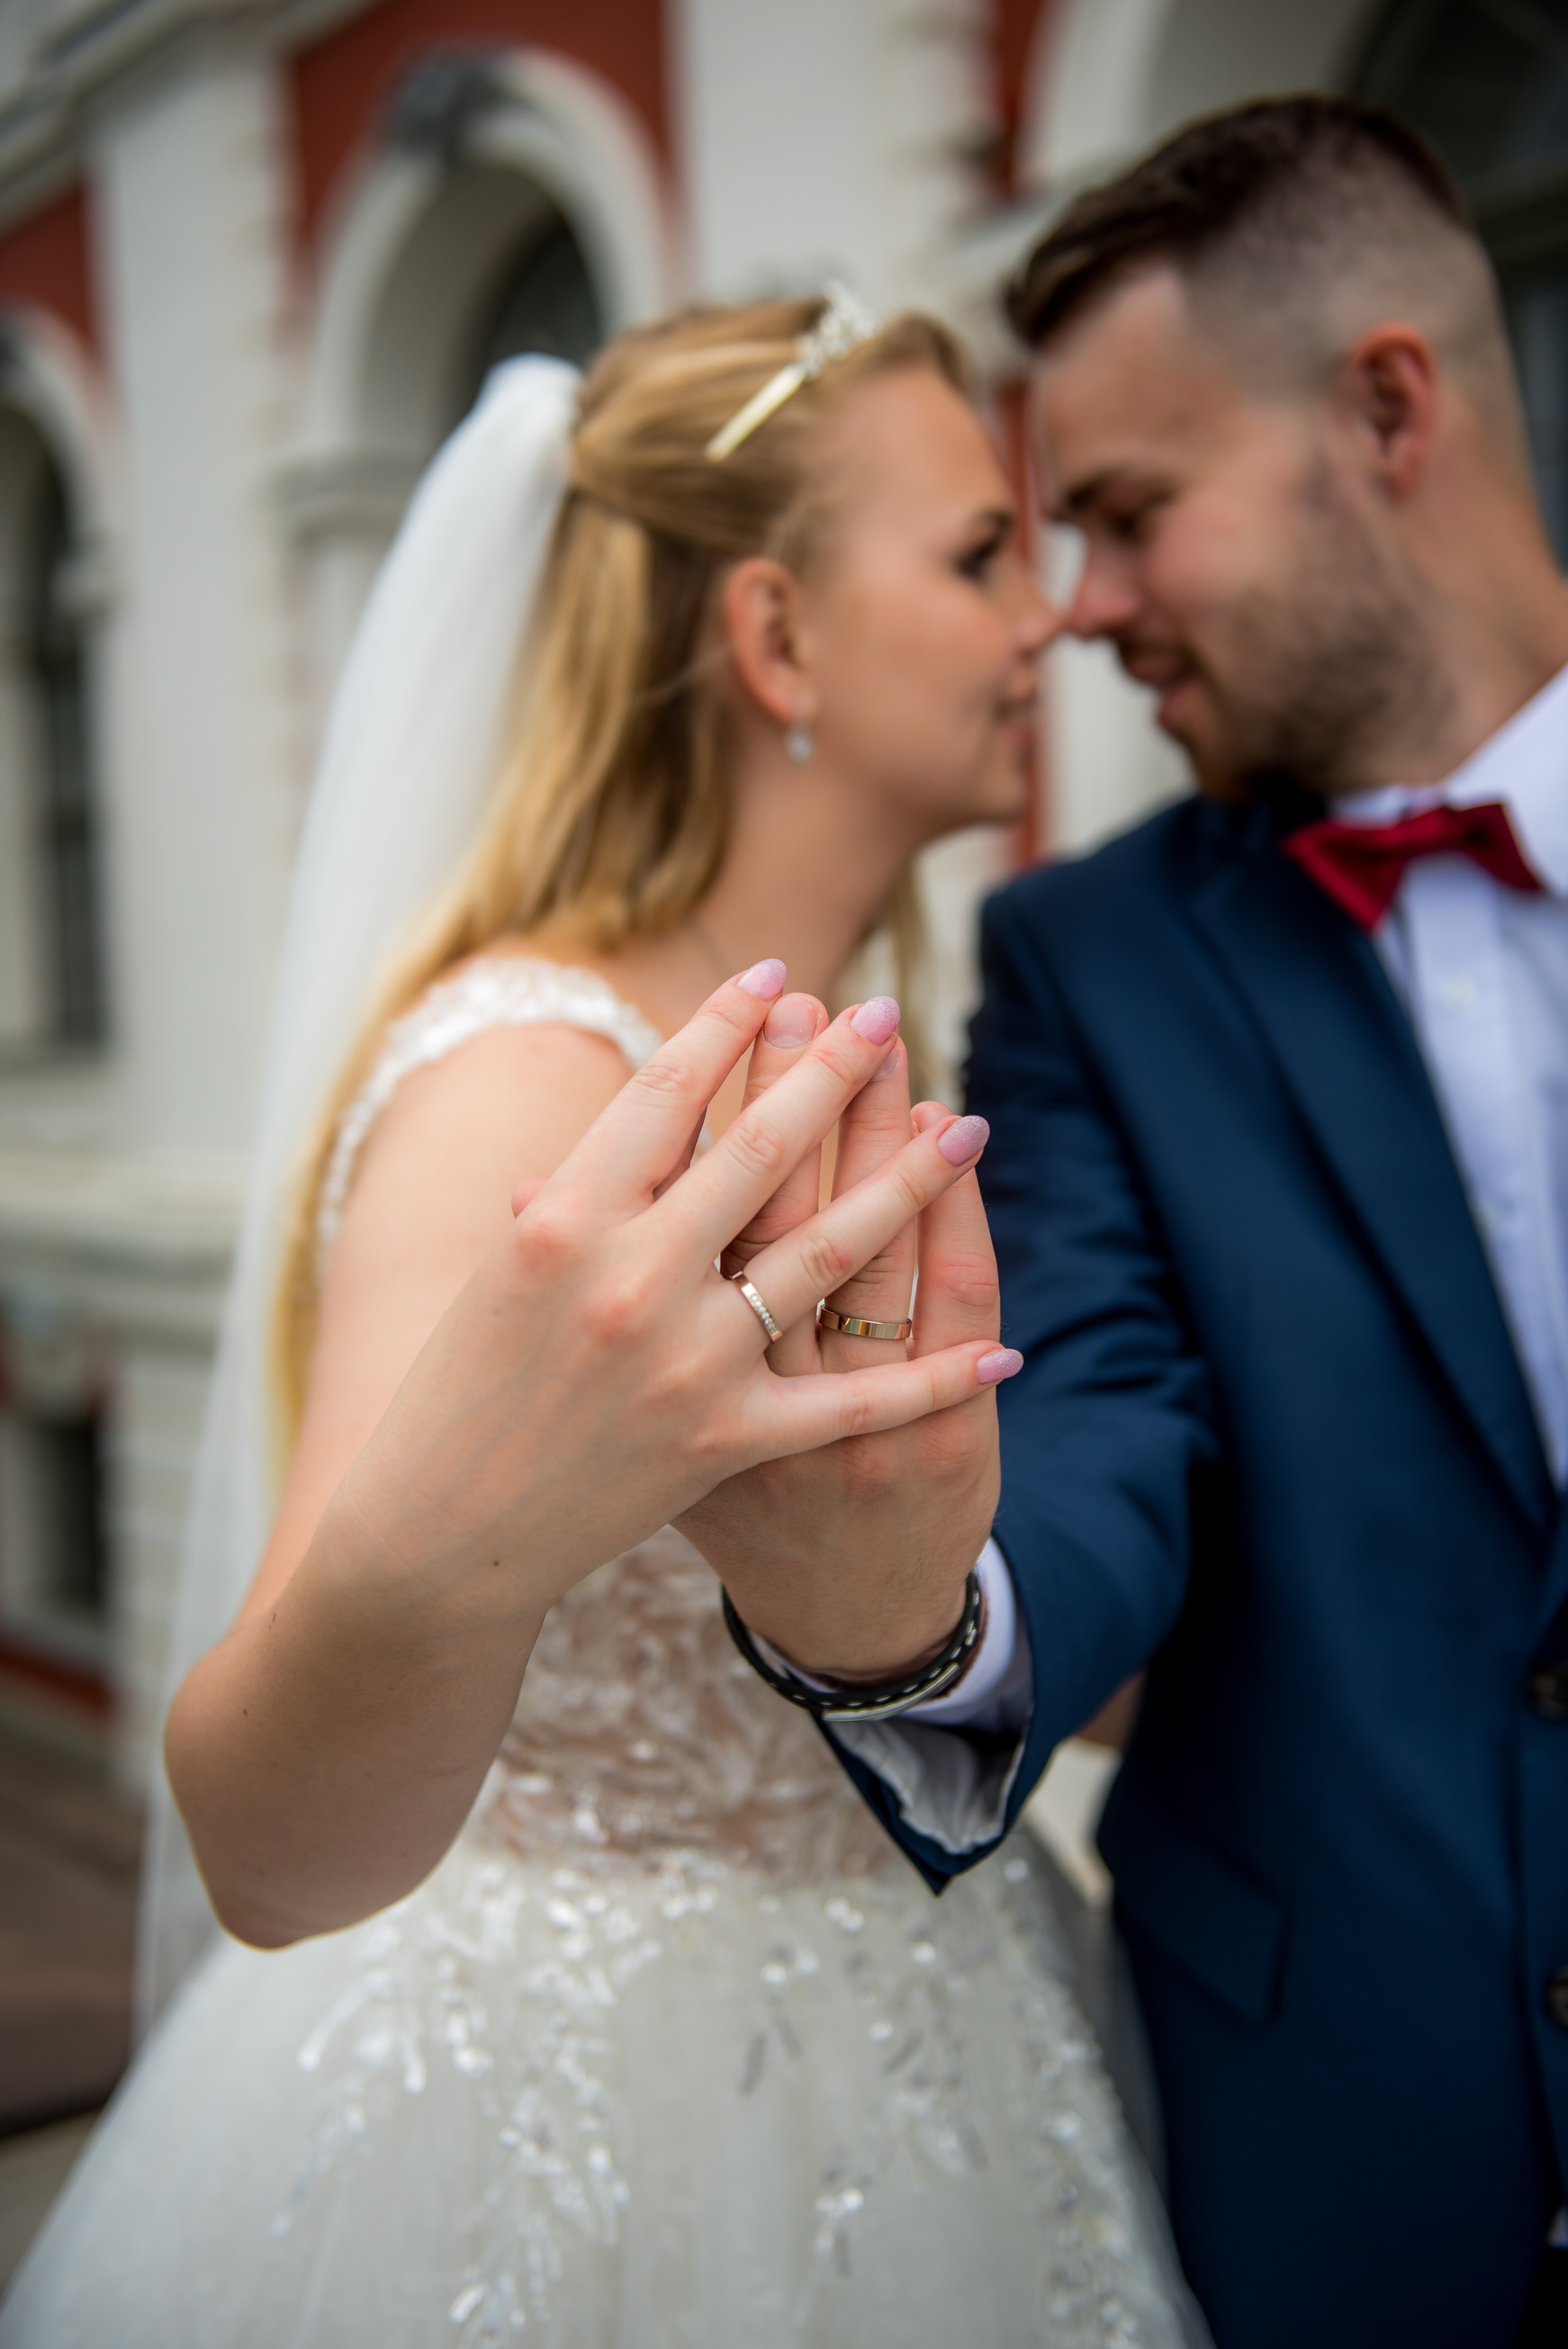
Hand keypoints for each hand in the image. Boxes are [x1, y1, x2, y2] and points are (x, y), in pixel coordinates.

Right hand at [328, 968, 1006, 1622]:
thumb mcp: (507, 1268)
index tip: (775, 972)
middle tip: (886, 1013)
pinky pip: (853, 1402)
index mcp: (563, 1217)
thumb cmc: (465, 1383)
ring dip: (908, 1181)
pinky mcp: (726, 1440)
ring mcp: (685, 1360)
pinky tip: (1003, 1352)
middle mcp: (629, 1277)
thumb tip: (644, 1106)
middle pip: (759, 1150)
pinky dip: (935, 1382)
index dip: (726, 1025)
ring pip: (827, 1251)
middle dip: (834, 1072)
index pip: (664, 1092)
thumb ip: (578, 1190)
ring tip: (967, 1124)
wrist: (439, 1529)